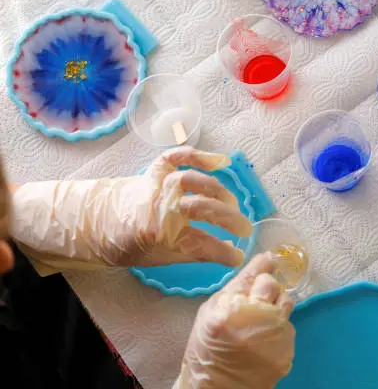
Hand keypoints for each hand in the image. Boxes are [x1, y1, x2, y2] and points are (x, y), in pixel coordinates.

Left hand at [11, 147, 252, 270]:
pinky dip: (198, 155)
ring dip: (218, 191)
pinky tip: (220, 162)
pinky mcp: (154, 171)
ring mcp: (156, 185)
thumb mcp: (162, 258)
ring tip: (232, 204)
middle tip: (245, 229)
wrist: (95, 224)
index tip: (239, 257)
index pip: (201, 244)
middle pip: (201, 208)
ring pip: (192, 181)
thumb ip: (195, 253)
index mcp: (159, 235)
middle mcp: (158, 207)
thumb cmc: (130, 245)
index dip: (224, 252)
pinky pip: (176, 156)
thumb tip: (230, 254)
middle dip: (229, 219)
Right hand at [174, 253, 294, 388]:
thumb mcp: (209, 311)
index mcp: (232, 308)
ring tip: (259, 323)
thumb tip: (262, 261)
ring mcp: (275, 337)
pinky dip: (279, 330)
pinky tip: (265, 341)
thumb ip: (236, 286)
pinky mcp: (287, 352)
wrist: (218, 388)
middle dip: (266, 289)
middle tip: (255, 301)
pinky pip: (289, 328)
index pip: (257, 274)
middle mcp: (257, 320)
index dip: (263, 266)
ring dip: (275, 308)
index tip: (269, 260)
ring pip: (287, 304)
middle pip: (275, 285)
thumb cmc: (208, 346)